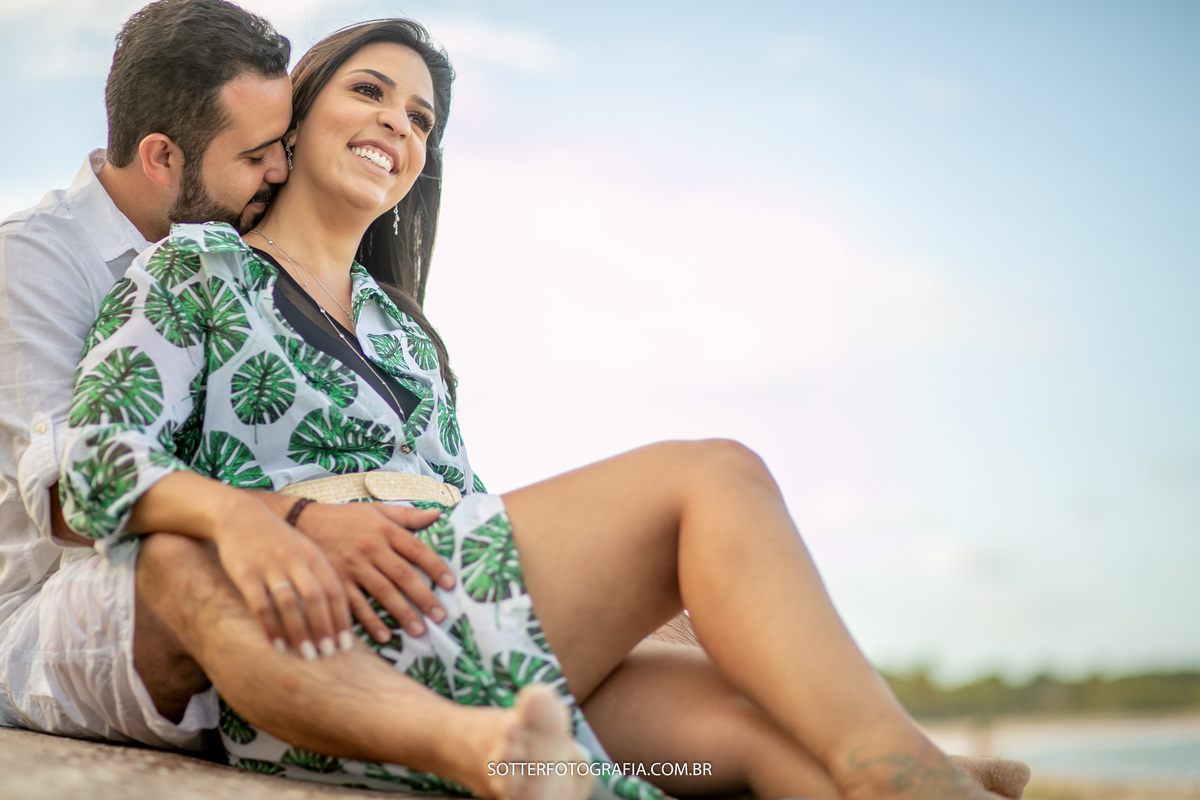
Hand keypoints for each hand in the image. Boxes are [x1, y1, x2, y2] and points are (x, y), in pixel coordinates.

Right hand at [212, 497, 352, 657]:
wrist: (240, 515)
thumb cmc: (279, 541)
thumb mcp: (306, 551)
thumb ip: (322, 576)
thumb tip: (345, 611)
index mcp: (314, 556)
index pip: (335, 590)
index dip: (342, 618)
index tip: (347, 644)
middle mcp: (296, 560)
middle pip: (317, 598)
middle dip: (325, 628)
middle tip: (329, 654)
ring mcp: (270, 566)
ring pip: (290, 603)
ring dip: (300, 632)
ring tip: (308, 655)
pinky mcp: (246, 573)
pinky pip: (260, 605)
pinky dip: (270, 627)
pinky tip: (277, 646)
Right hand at [293, 503, 454, 643]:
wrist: (302, 522)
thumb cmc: (345, 518)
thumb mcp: (376, 510)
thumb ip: (407, 515)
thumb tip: (438, 513)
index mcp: (384, 530)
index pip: (416, 549)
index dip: (435, 567)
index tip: (450, 584)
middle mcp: (371, 548)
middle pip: (402, 575)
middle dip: (423, 597)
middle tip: (440, 616)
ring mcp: (352, 566)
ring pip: (382, 592)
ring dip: (402, 613)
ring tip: (419, 630)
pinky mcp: (336, 581)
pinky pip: (356, 605)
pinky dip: (370, 622)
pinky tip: (385, 636)